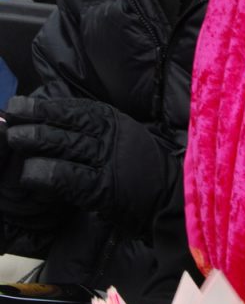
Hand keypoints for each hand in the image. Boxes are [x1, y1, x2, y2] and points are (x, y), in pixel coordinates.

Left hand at [5, 95, 179, 230]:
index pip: (71, 109)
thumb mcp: (119, 137)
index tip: (17, 107)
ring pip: (64, 146)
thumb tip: (48, 121)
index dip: (41, 107)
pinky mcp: (104, 188)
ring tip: (15, 141)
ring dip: (36, 143)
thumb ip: (89, 130)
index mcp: (111, 120)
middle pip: (64, 125)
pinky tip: (31, 175)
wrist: (169, 196)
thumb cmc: (139, 167)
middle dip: (33, 123)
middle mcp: (109, 136)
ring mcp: (108, 161)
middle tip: (9, 126)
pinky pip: (70, 178)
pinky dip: (47, 175)